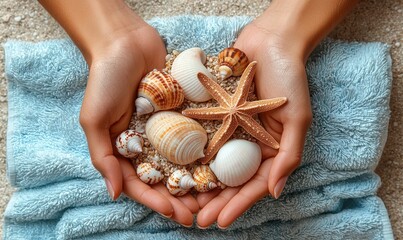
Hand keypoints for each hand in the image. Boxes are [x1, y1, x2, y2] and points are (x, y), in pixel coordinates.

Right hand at [79, 23, 197, 225]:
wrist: (125, 43)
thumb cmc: (105, 80)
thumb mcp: (94, 119)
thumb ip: (102, 157)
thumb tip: (114, 194)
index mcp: (124, 150)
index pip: (140, 184)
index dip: (156, 202)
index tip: (175, 214)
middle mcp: (146, 144)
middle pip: (164, 179)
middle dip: (180, 199)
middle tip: (199, 215)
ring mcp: (165, 130)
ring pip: (182, 163)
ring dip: (196, 182)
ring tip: (212, 198)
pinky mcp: (181, 114)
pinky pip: (193, 137)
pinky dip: (204, 153)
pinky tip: (219, 166)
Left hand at [196, 21, 311, 228]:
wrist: (270, 41)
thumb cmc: (289, 78)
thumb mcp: (297, 118)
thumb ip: (288, 155)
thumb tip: (275, 193)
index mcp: (271, 149)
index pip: (254, 185)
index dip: (238, 205)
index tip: (220, 222)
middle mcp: (249, 143)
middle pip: (231, 180)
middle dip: (215, 202)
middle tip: (197, 220)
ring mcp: (231, 129)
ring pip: (214, 164)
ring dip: (201, 185)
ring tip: (184, 202)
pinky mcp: (217, 114)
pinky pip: (204, 137)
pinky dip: (193, 152)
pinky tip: (177, 167)